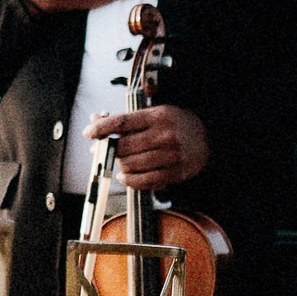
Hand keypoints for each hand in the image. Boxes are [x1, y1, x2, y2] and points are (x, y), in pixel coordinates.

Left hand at [88, 104, 209, 190]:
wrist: (209, 138)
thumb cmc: (175, 124)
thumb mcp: (153, 114)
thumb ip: (125, 119)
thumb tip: (94, 119)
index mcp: (158, 116)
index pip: (122, 122)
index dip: (101, 128)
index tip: (88, 133)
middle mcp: (165, 135)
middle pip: (123, 146)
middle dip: (107, 149)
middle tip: (101, 150)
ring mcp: (171, 156)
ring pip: (130, 165)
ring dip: (117, 165)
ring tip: (116, 161)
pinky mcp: (175, 173)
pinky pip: (144, 181)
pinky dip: (129, 180)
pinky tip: (123, 176)